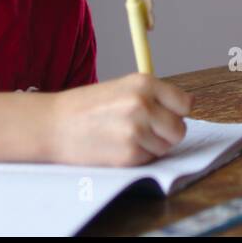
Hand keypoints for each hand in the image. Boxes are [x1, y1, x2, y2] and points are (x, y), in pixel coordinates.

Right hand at [43, 73, 193, 166]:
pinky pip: (149, 159)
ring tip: (125, 135)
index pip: (185, 103)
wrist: (52, 125)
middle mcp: (143, 104)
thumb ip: (153, 95)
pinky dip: (138, 157)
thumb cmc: (87, 106)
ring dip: (152, 146)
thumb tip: (188, 107)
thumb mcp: (122, 87)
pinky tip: (117, 146)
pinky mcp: (129, 154)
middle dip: (166, 133)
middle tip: (144, 129)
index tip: (166, 115)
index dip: (177, 112)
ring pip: (166, 146)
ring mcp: (136, 130)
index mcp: (144, 83)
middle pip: (179, 129)